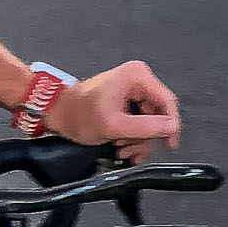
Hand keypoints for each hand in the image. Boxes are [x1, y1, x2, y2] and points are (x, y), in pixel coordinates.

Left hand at [49, 59, 180, 162]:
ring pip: (149, 122)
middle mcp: (138, 80)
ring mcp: (132, 91)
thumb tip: (171, 128)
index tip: (169, 144)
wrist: (56, 112)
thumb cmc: (78, 114)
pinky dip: (132, 137)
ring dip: (137, 141)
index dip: (170, 125)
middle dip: (144, 137)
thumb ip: (146, 128)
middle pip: (158, 115)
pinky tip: (120, 145)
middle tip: (129, 149)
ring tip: (121, 149)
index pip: (167, 101)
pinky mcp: (126, 101)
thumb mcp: (115, 126)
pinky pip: (139, 122)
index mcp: (137, 77)